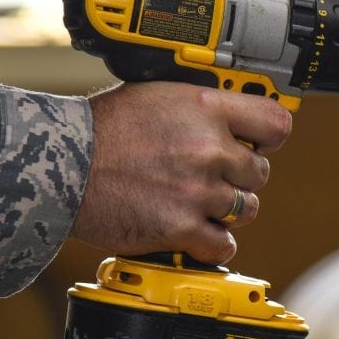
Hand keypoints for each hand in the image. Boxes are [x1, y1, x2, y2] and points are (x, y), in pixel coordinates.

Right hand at [70, 82, 291, 263]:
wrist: (62, 163)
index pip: (276, 123)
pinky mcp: (181, 227)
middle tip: (208, 176)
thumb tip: (233, 121)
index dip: (268, 138)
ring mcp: (197, 190)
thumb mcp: (159, 94)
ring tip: (193, 201)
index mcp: (206, 107)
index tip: (259, 144)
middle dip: (238, 177)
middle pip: (259, 173)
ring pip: (245, 209)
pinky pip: (223, 244)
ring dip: (225, 210)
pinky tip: (192, 229)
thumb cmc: (103, 128)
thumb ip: (202, 107)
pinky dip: (210, 242)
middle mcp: (208, 148)